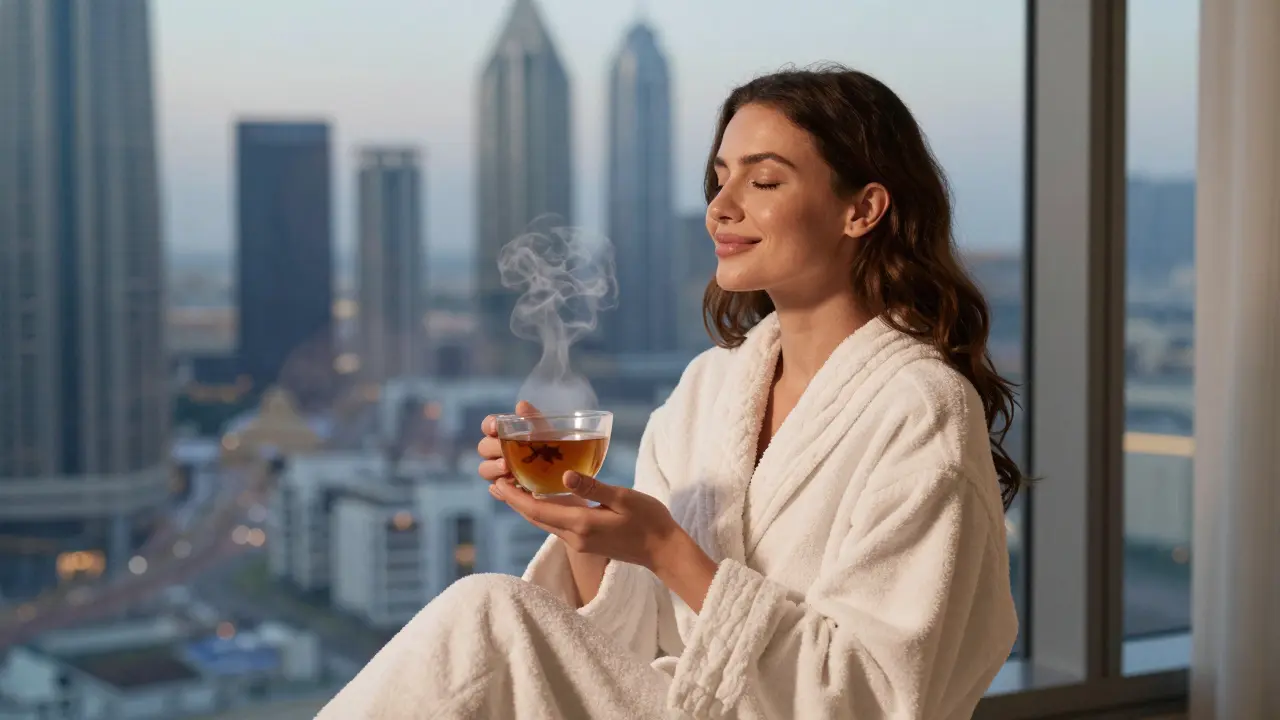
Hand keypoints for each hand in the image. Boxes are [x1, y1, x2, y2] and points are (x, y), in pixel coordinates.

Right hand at [477, 401, 588, 506]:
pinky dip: (499, 488)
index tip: (496, 427)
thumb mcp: (548, 434)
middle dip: (492, 449)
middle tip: (505, 453)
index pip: (489, 426)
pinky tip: (510, 485)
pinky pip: (495, 490)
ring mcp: (500, 471)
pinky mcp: (506, 489)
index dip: (489, 425)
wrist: (570, 473)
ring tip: (507, 468)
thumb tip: (521, 405)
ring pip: (484, 469)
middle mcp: (499, 451)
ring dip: (492, 468)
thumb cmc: (554, 448)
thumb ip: (535, 419)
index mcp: (506, 434)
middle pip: (483, 448)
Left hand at [490, 471, 680, 571]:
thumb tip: (565, 474)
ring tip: (510, 491)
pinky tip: (541, 500)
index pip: (538, 510)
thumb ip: (593, 486)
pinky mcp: (586, 543)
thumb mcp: (624, 497)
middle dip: (514, 502)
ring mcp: (580, 543)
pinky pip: (556, 526)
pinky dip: (543, 512)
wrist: (663, 551)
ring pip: (544, 523)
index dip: (514, 497)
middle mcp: (575, 537)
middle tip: (494, 483)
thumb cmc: (649, 521)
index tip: (497, 483)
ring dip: (526, 508)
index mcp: (581, 524)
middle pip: (535, 518)